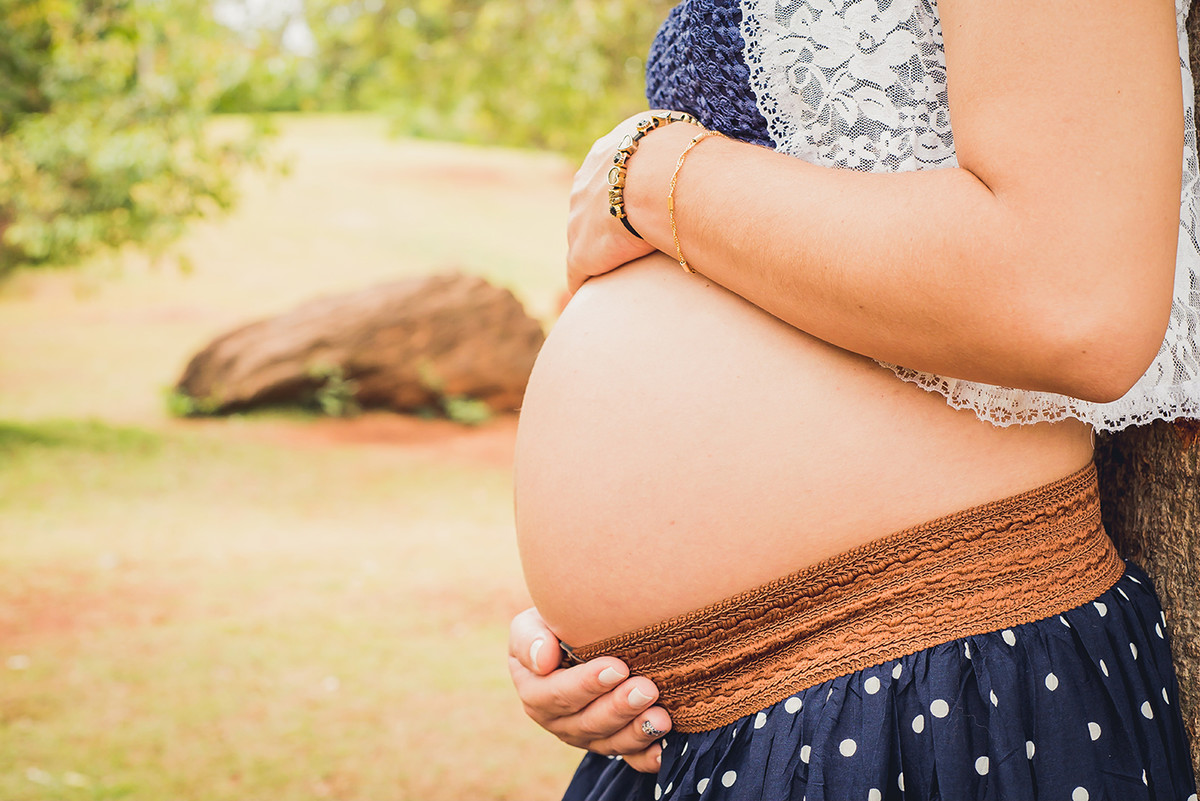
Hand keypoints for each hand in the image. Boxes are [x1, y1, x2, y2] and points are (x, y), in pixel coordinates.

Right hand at [508, 607, 671, 773]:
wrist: (574, 636)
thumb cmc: (553, 626)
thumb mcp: (531, 624)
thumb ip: (530, 640)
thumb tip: (543, 660)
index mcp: (535, 692)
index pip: (558, 694)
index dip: (587, 684)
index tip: (617, 668)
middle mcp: (557, 721)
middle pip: (588, 722)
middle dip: (619, 707)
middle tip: (646, 690)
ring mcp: (586, 736)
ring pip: (610, 742)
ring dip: (637, 732)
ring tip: (662, 718)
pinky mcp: (611, 742)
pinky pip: (628, 757)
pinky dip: (645, 757)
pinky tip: (662, 752)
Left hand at [566, 112, 676, 294]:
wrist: (661, 177)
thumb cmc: (683, 155)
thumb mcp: (680, 135)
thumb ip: (678, 145)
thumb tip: (698, 153)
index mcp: (609, 152)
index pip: (611, 172)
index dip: (627, 188)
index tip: (642, 201)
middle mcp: (585, 181)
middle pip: (590, 203)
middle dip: (605, 217)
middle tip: (632, 236)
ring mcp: (579, 217)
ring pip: (582, 236)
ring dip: (598, 249)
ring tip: (618, 267)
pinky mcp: (582, 252)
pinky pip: (578, 271)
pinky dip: (586, 280)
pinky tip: (596, 292)